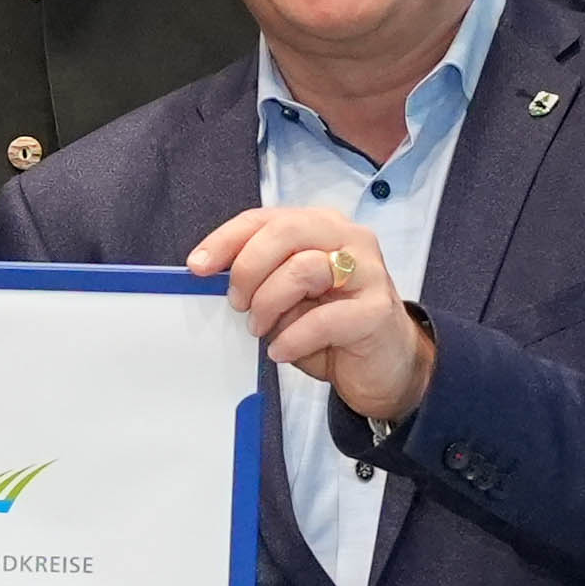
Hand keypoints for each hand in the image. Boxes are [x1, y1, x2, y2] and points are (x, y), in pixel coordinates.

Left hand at [187, 203, 433, 426]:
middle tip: (237, 303)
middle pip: (285, 232)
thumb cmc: (332, 328)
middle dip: (248, 269)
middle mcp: (348, 239)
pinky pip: (324, 319)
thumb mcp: (288, 298)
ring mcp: (367, 272)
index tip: (198, 266)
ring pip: (303, 268)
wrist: (386, 366)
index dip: (226, 239)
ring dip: (269, 303)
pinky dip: (293, 337)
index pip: (265, 219)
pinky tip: (282, 351)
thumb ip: (262, 280)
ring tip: (260, 329)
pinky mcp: (377, 310)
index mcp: (320, 227)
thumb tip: (215, 277)